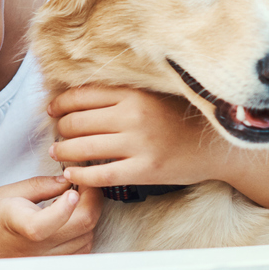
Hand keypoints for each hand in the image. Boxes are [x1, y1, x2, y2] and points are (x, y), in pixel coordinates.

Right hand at [0, 174, 103, 262]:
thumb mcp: (5, 194)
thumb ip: (39, 186)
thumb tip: (67, 180)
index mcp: (21, 226)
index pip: (46, 223)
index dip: (64, 206)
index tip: (70, 187)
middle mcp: (38, 248)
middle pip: (84, 225)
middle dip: (92, 198)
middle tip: (83, 182)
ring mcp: (48, 261)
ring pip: (88, 236)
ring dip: (89, 214)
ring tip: (77, 199)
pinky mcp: (54, 267)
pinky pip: (82, 249)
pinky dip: (84, 231)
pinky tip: (72, 220)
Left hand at [49, 84, 218, 189]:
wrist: (216, 146)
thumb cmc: (180, 119)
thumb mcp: (152, 96)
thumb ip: (121, 95)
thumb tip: (78, 95)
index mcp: (134, 93)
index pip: (82, 95)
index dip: (60, 103)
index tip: (52, 110)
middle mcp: (134, 116)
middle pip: (77, 121)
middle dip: (60, 129)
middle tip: (56, 135)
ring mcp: (140, 144)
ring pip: (84, 148)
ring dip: (63, 152)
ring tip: (57, 153)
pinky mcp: (145, 170)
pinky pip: (102, 174)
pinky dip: (80, 176)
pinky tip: (70, 175)